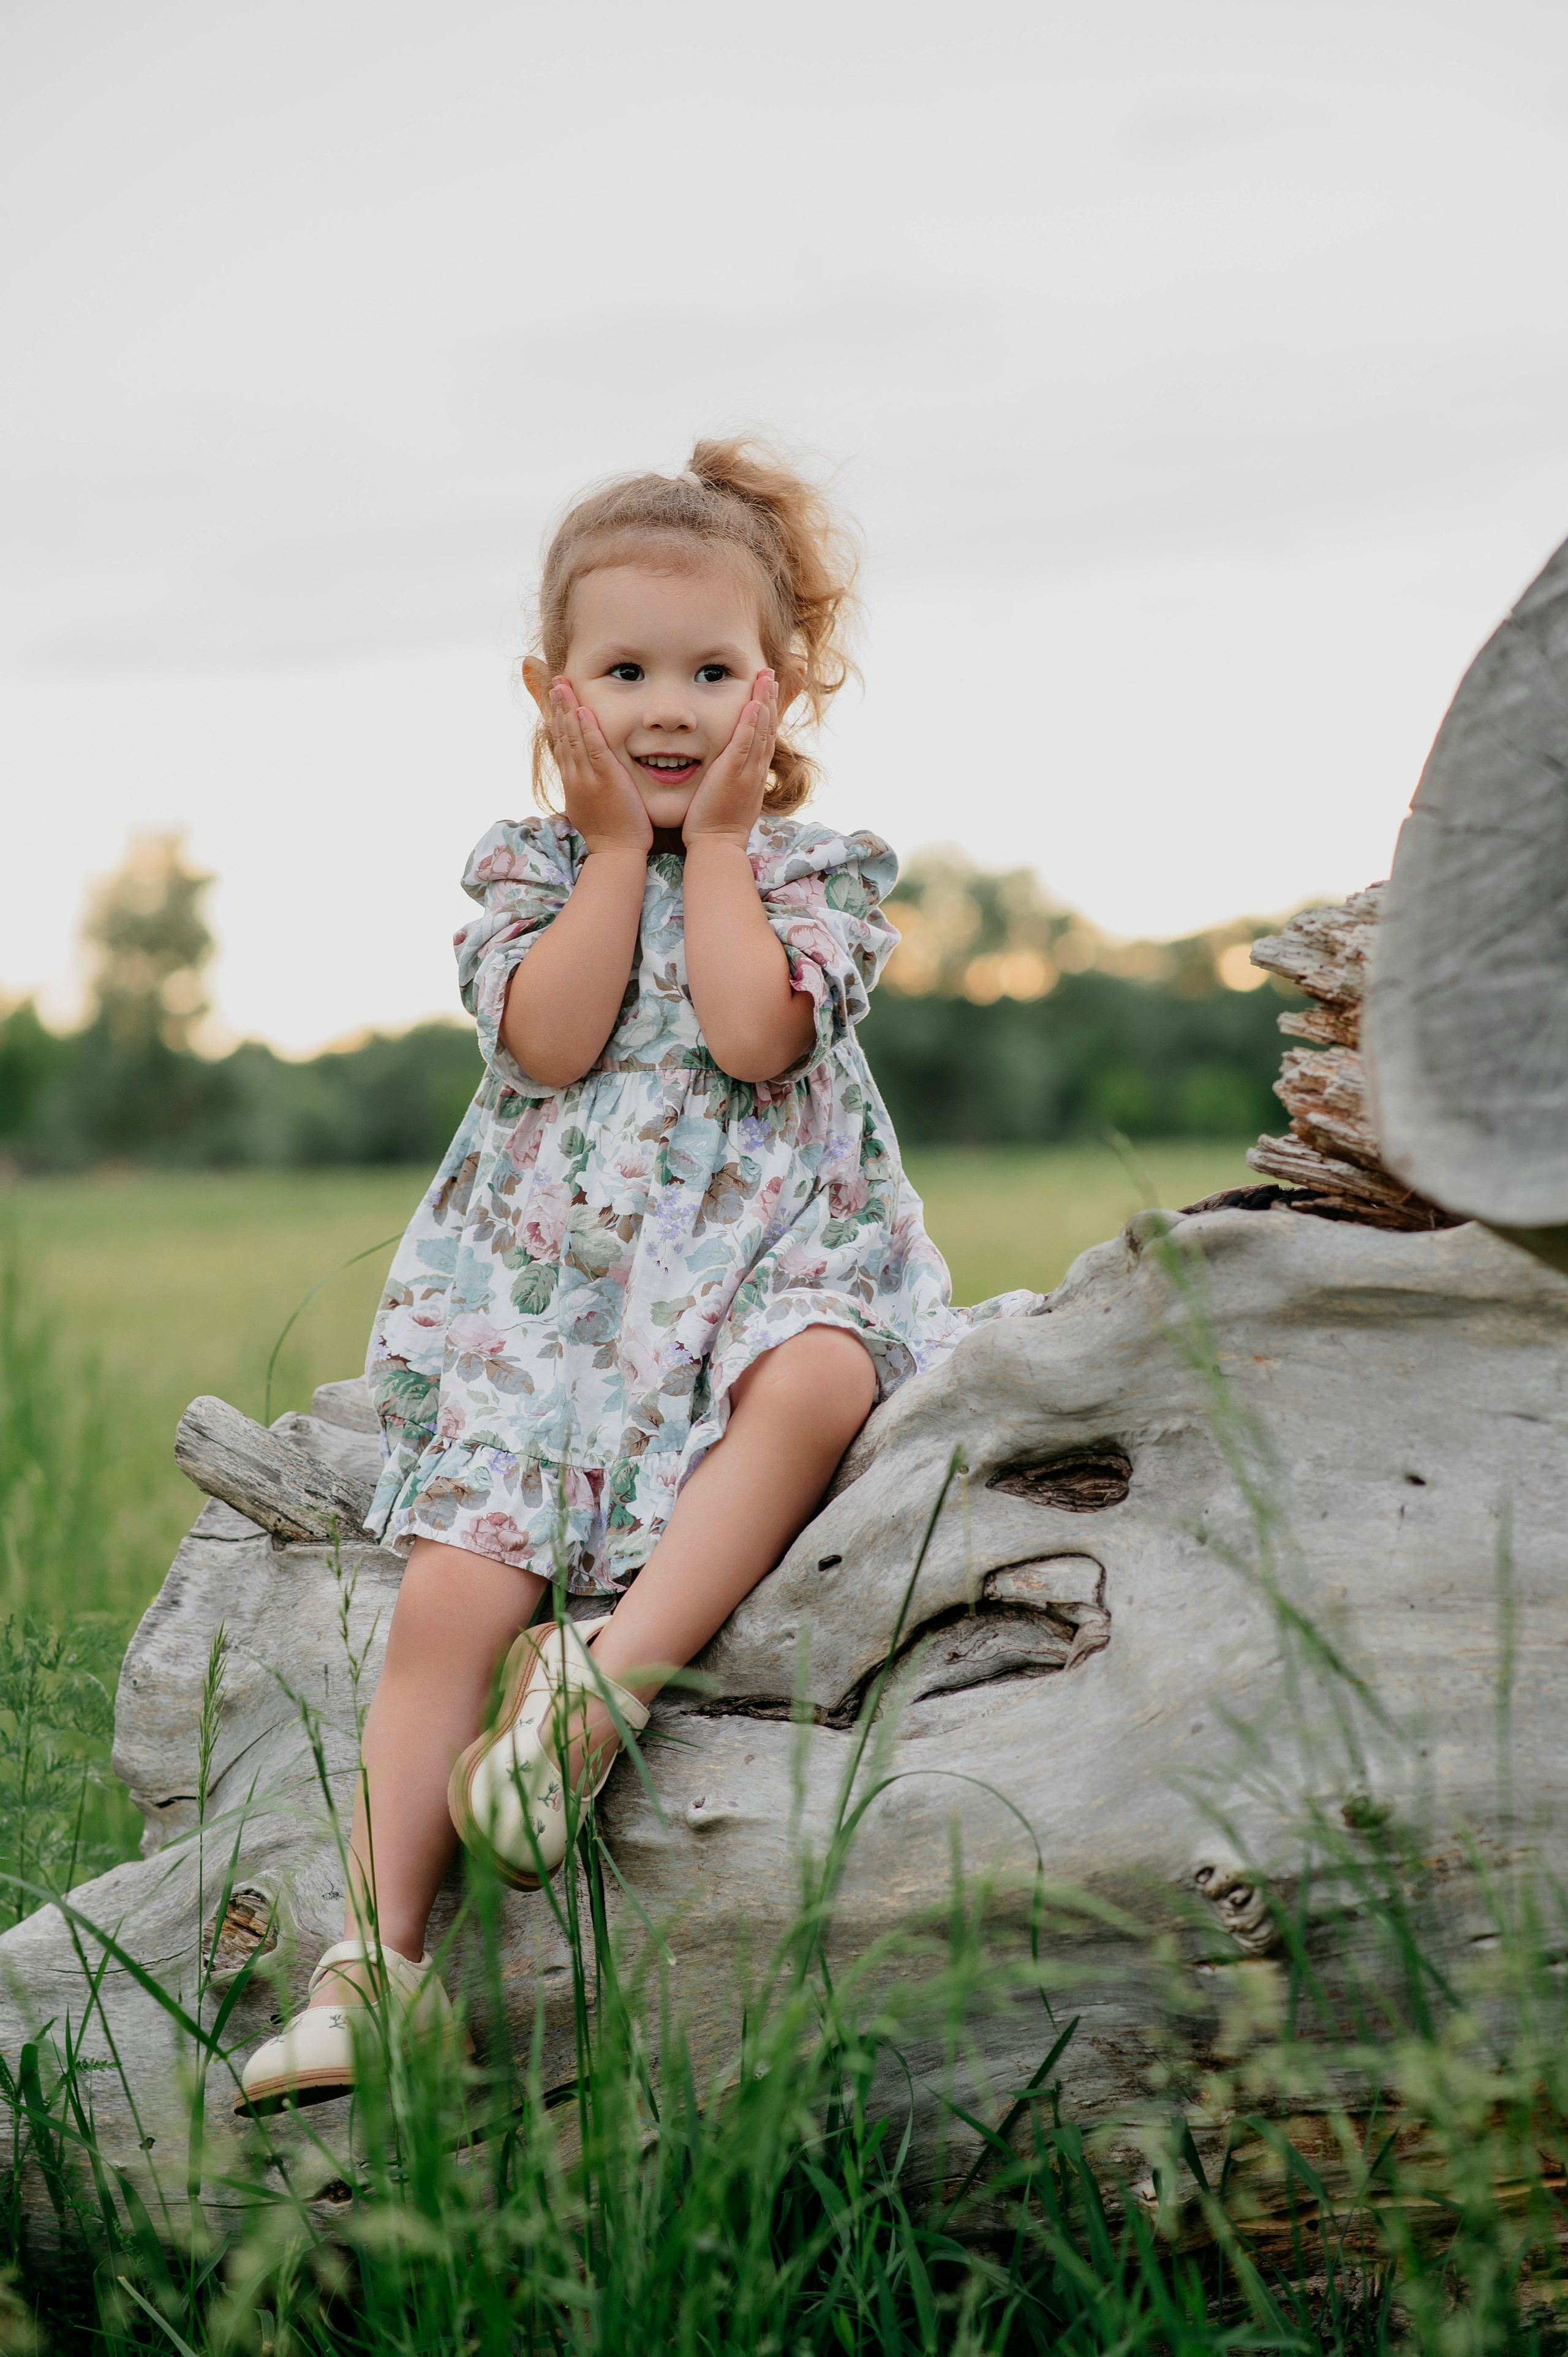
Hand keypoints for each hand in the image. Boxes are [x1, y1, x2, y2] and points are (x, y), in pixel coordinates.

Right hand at [548, 682, 652, 856]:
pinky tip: (582, 710)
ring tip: (562, 685)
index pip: (560, 745)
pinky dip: (588, 728)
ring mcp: (587, 777)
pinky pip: (594, 748)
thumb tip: (581, 783)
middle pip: (562, 735)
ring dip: (567, 709)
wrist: (616, 852)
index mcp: (572, 782)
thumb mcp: (589, 808)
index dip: (556, 721)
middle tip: (554, 681)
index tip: (553, 700)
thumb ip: (585, 790)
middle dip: (557, 707)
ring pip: (573, 737)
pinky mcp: (605, 779)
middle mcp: (574, 776)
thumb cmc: (609, 834)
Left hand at [681, 672, 776, 849]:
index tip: (768, 691)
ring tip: (766, 678)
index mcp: (755, 774)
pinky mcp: (732, 774)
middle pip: (768, 728)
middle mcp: (756, 770)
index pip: (765, 736)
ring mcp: (747, 772)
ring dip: (764, 702)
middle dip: (770, 699)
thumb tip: (732, 770)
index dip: (768, 712)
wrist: (717, 845)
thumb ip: (734, 780)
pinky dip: (750, 724)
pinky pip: (744, 744)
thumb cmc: (718, 825)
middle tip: (771, 675)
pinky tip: (753, 704)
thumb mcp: (732, 798)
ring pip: (761, 731)